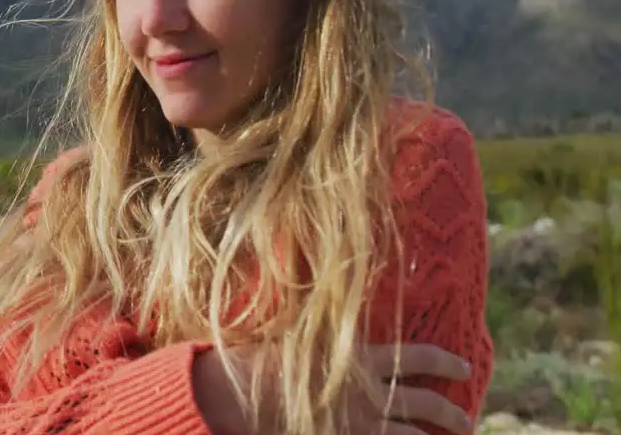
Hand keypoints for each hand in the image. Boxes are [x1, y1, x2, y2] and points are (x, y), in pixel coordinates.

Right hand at [192, 342, 473, 433]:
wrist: (239, 395)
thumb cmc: (264, 357)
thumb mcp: (301, 330)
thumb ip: (328, 321)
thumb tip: (346, 283)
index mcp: (359, 357)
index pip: (419, 357)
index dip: (447, 363)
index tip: (465, 368)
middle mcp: (366, 392)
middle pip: (425, 404)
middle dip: (451, 415)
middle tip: (464, 422)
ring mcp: (357, 423)